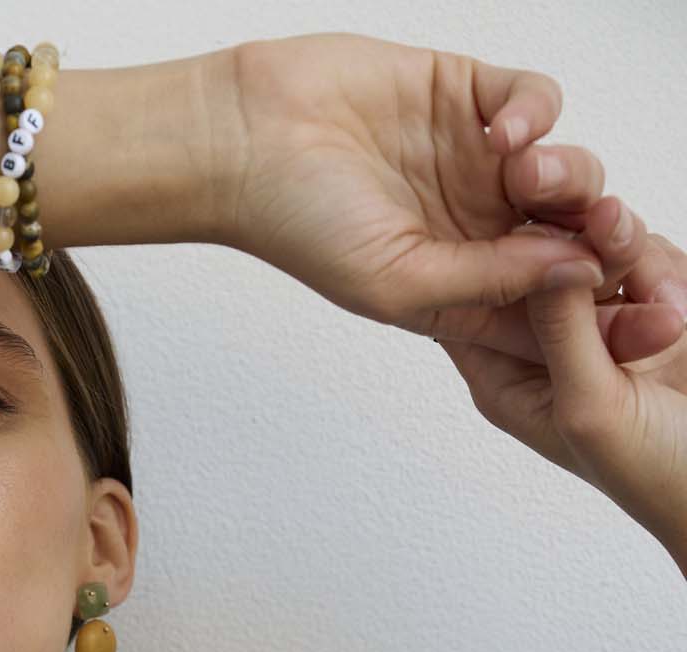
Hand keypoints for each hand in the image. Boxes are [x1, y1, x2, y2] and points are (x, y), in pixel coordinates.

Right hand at [224, 32, 653, 364]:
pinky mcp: (468, 95)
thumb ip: (493, 283)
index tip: (641, 322)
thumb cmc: (298, 228)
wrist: (245, 141)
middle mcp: (477, 230)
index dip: (602, 317)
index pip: (551, 311)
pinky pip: (537, 102)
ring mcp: (477, 163)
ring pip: (567, 170)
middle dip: (604, 239)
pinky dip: (537, 115)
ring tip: (526, 178)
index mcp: (462, 291)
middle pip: (574, 238)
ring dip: (568, 177)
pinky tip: (504, 134)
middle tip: (609, 235)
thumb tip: (582, 277)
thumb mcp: (401, 283)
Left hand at [434, 233, 686, 570]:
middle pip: (540, 258)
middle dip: (576, 238)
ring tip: (667, 298)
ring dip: (634, 256)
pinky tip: (682, 306)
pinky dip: (667, 272)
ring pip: (600, 249)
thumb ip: (559, 330)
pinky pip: (650, 259)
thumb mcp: (589, 407)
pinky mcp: (653, 310)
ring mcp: (602, 325)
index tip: (518, 211)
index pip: (477, 299)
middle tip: (607, 219)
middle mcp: (548, 345)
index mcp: (507, 377)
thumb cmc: (652, 473)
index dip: (490, 252)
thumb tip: (534, 254)